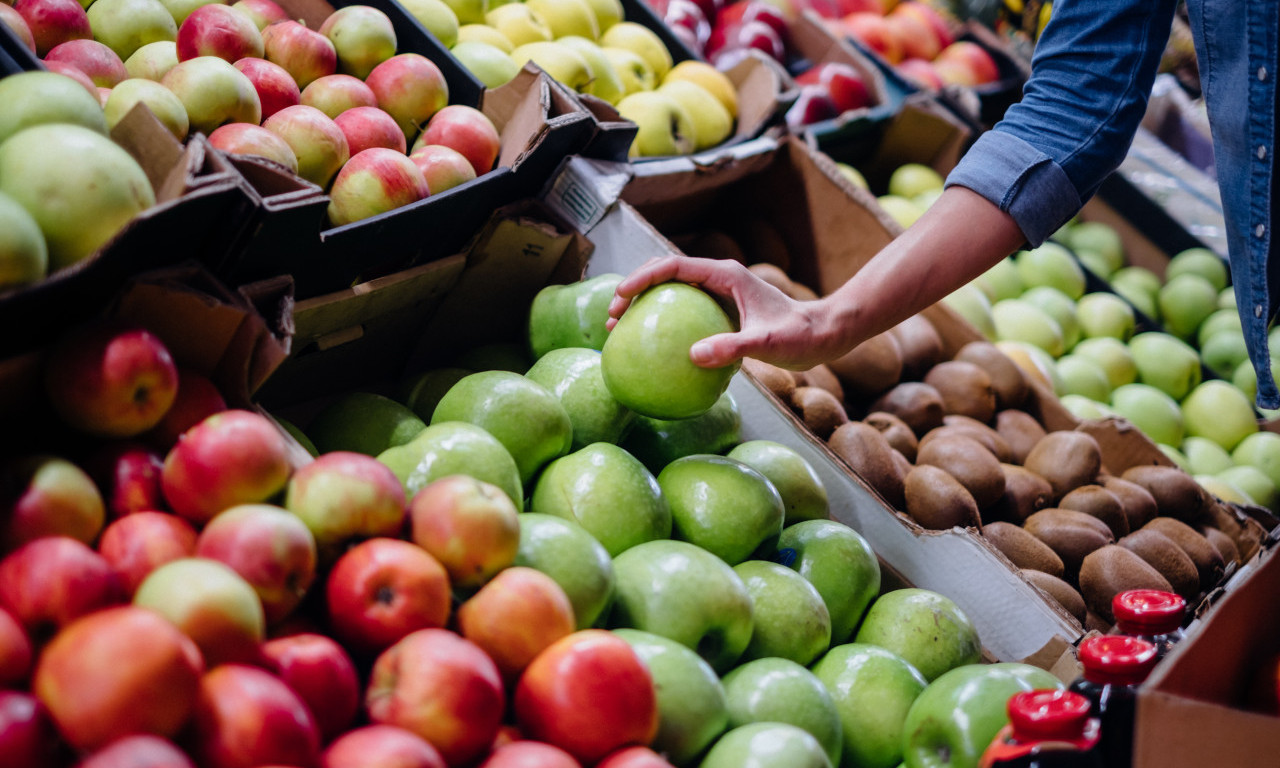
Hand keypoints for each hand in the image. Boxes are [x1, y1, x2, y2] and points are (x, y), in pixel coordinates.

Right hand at [606, 256, 850, 370]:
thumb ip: (732, 347)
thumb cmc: (799, 336)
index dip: (642, 278)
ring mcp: (719, 294)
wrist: (823, 335)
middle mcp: (719, 278)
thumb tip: (693, 356)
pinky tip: (653, 350)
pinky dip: (662, 323)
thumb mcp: (766, 344)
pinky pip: (684, 312)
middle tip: (611, 317)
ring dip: (644, 306)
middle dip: (634, 290)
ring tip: (620, 330)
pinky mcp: (722, 310)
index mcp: (725, 275)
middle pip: (665, 274)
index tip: (621, 298)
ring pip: (671, 292)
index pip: (673, 267)